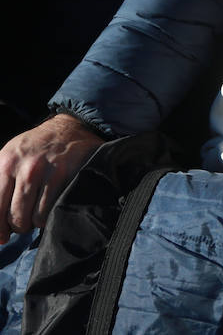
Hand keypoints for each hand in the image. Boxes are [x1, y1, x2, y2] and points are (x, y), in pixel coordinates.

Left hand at [0, 114, 102, 242]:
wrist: (71, 129)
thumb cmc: (36, 148)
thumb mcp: (9, 156)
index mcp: (4, 163)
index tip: (2, 237)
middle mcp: (22, 168)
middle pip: (13, 216)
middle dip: (16, 226)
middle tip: (21, 225)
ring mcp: (44, 172)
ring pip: (31, 218)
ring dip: (32, 224)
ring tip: (35, 216)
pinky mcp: (63, 176)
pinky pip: (48, 211)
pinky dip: (47, 217)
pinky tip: (48, 209)